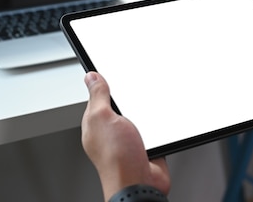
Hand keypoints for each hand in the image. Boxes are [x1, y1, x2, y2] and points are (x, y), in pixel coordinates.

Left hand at [81, 71, 170, 200]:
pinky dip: (160, 126)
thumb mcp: (102, 117)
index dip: (106, 83)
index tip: (114, 70)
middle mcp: (112, 131)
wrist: (139, 183)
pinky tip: (160, 123)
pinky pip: (155, 129)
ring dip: (147, 113)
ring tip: (149, 109)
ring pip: (140, 116)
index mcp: (96, 123)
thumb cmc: (116, 159)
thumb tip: (91, 77)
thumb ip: (98, 96)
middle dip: (131, 97)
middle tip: (136, 89)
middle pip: (122, 105)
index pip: (99, 97)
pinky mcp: (147, 146)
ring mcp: (130, 139)